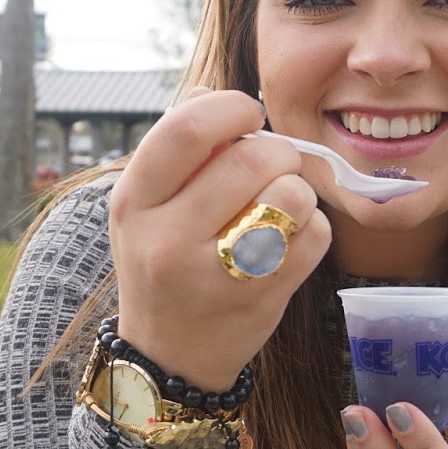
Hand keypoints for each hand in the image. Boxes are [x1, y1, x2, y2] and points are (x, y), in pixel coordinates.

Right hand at [108, 88, 331, 391]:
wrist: (169, 356)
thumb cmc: (163, 261)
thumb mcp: (147, 205)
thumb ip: (177, 147)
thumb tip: (211, 93)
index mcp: (134, 201)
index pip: (187, 129)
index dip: (232, 108)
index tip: (247, 115)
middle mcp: (166, 239)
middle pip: (252, 158)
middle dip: (277, 150)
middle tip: (273, 164)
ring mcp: (215, 275)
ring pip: (290, 195)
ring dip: (297, 190)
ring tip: (278, 206)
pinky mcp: (261, 300)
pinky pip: (313, 236)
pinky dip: (312, 228)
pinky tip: (288, 239)